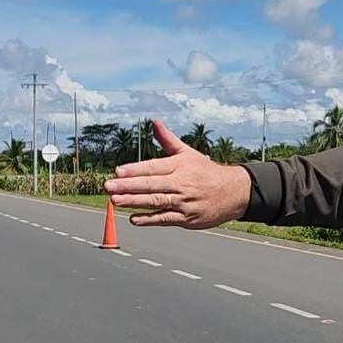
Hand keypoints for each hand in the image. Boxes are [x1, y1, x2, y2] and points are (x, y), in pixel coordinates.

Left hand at [104, 121, 251, 228]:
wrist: (234, 192)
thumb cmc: (206, 172)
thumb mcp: (188, 153)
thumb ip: (168, 140)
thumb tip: (154, 123)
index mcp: (180, 166)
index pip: (153, 167)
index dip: (135, 170)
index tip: (118, 172)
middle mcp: (181, 184)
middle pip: (151, 185)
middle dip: (128, 186)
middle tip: (108, 187)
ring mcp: (184, 202)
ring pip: (156, 202)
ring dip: (134, 202)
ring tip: (115, 201)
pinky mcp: (187, 218)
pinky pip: (165, 218)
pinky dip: (149, 219)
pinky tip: (134, 218)